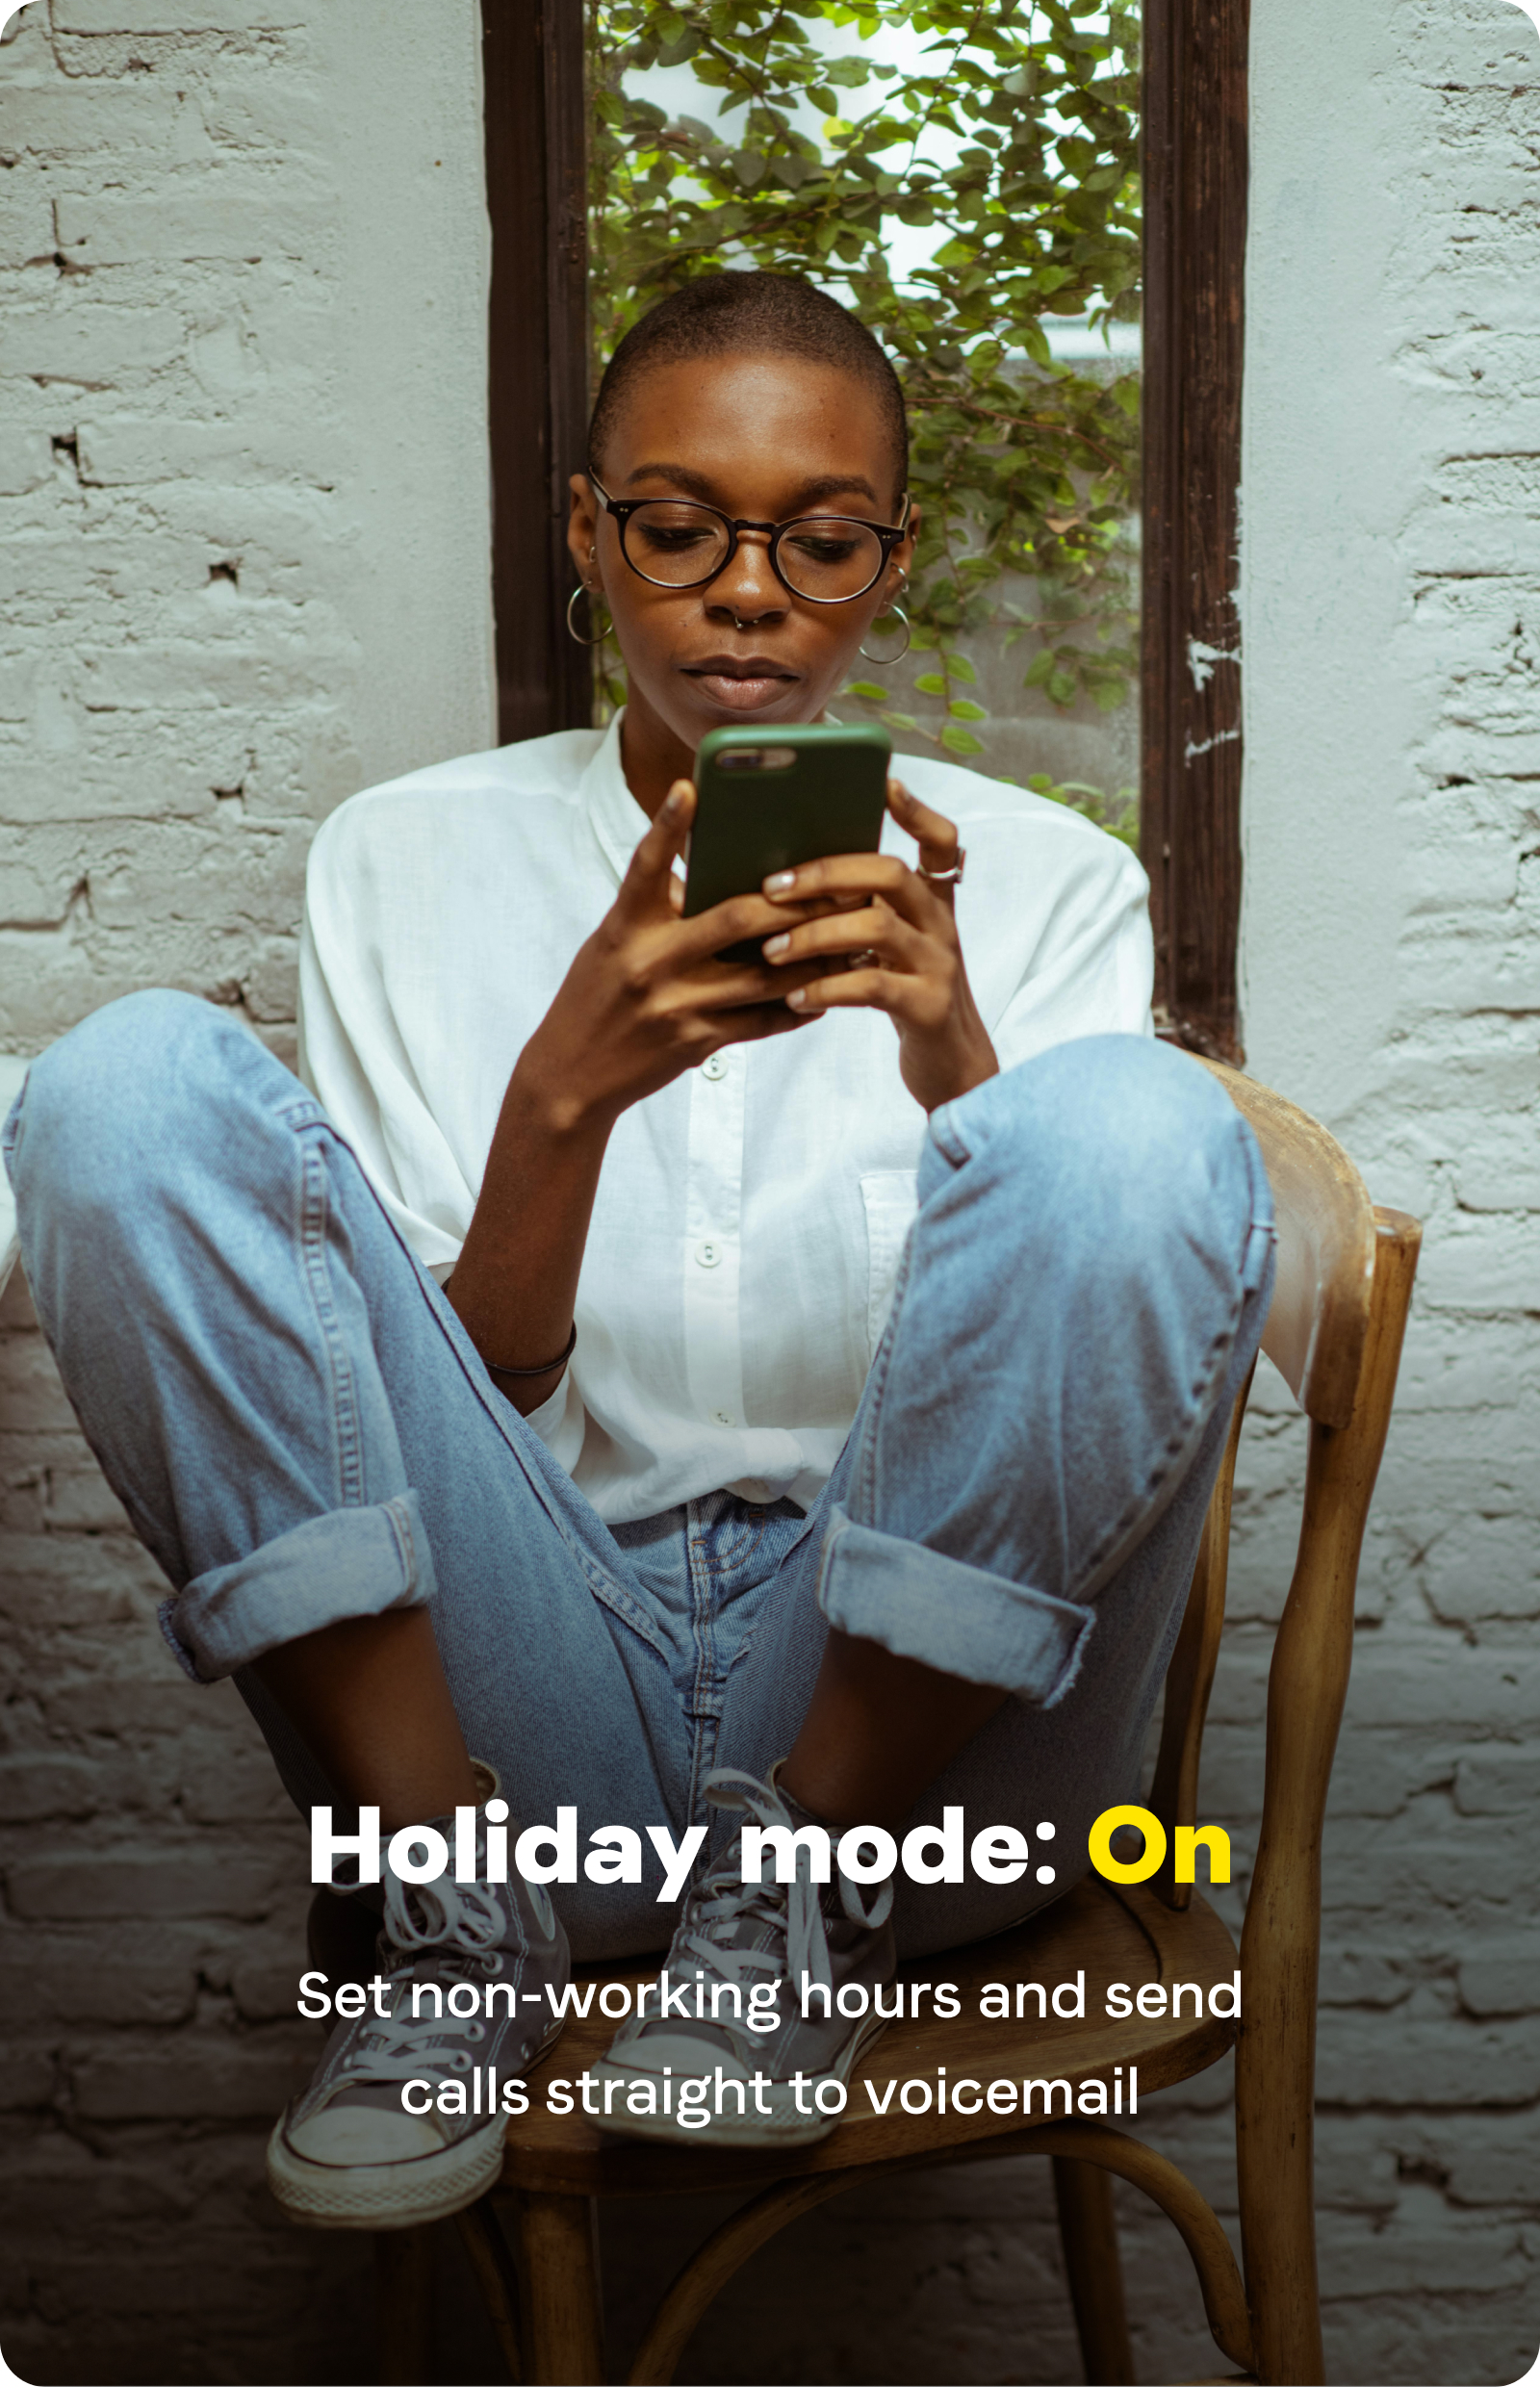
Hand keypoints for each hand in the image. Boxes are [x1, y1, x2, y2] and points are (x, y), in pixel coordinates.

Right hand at [512, 779, 826, 1133]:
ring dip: (812, 957)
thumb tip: (712, 868)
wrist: (572, 1076)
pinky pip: (760, 1022)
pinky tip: (826, 992)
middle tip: (839, 885)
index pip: (645, 867)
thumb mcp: (615, 943)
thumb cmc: (597, 996)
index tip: (690, 787)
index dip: (666, 825)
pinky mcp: (695, 1043)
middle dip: (793, 903)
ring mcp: (675, 1006)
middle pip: (734, 919)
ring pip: (762, 975)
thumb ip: (658, 908)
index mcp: (626, 928)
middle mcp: (650, 963)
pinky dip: (797, 1006)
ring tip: (851, 940)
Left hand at [758, 779, 998, 1113]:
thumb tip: (782, 879)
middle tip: (772, 886)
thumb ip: (860, 911)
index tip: (885, 783)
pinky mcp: (928, 1008)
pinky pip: (874, 986)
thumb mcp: (889, 948)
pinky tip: (795, 997)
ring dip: (814, 933)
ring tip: (770, 949)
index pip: (940, 841)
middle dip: (827, 871)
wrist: (951, 1068)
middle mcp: (940, 925)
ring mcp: (939, 965)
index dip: (916, 810)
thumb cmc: (902, 998)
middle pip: (892, 874)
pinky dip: (828, 987)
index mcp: (931, 902)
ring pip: (878, 928)